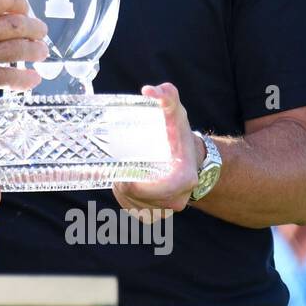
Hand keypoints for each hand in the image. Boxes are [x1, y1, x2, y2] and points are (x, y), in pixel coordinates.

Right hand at [0, 0, 46, 123]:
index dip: (20, 2)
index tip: (25, 8)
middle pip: (18, 23)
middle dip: (35, 27)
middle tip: (41, 32)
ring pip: (21, 48)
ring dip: (36, 51)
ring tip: (42, 53)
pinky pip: (12, 77)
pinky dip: (26, 79)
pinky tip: (33, 79)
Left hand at [111, 82, 201, 221]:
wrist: (188, 157)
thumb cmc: (178, 135)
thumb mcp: (175, 113)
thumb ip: (166, 97)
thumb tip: (149, 90)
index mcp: (184, 178)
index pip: (159, 191)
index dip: (139, 186)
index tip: (124, 176)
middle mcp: (178, 199)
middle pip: (141, 198)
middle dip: (125, 185)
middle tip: (118, 169)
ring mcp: (167, 209)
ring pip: (134, 206)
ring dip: (123, 192)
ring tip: (122, 174)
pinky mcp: (157, 214)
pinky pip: (135, 211)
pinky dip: (126, 200)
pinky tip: (126, 185)